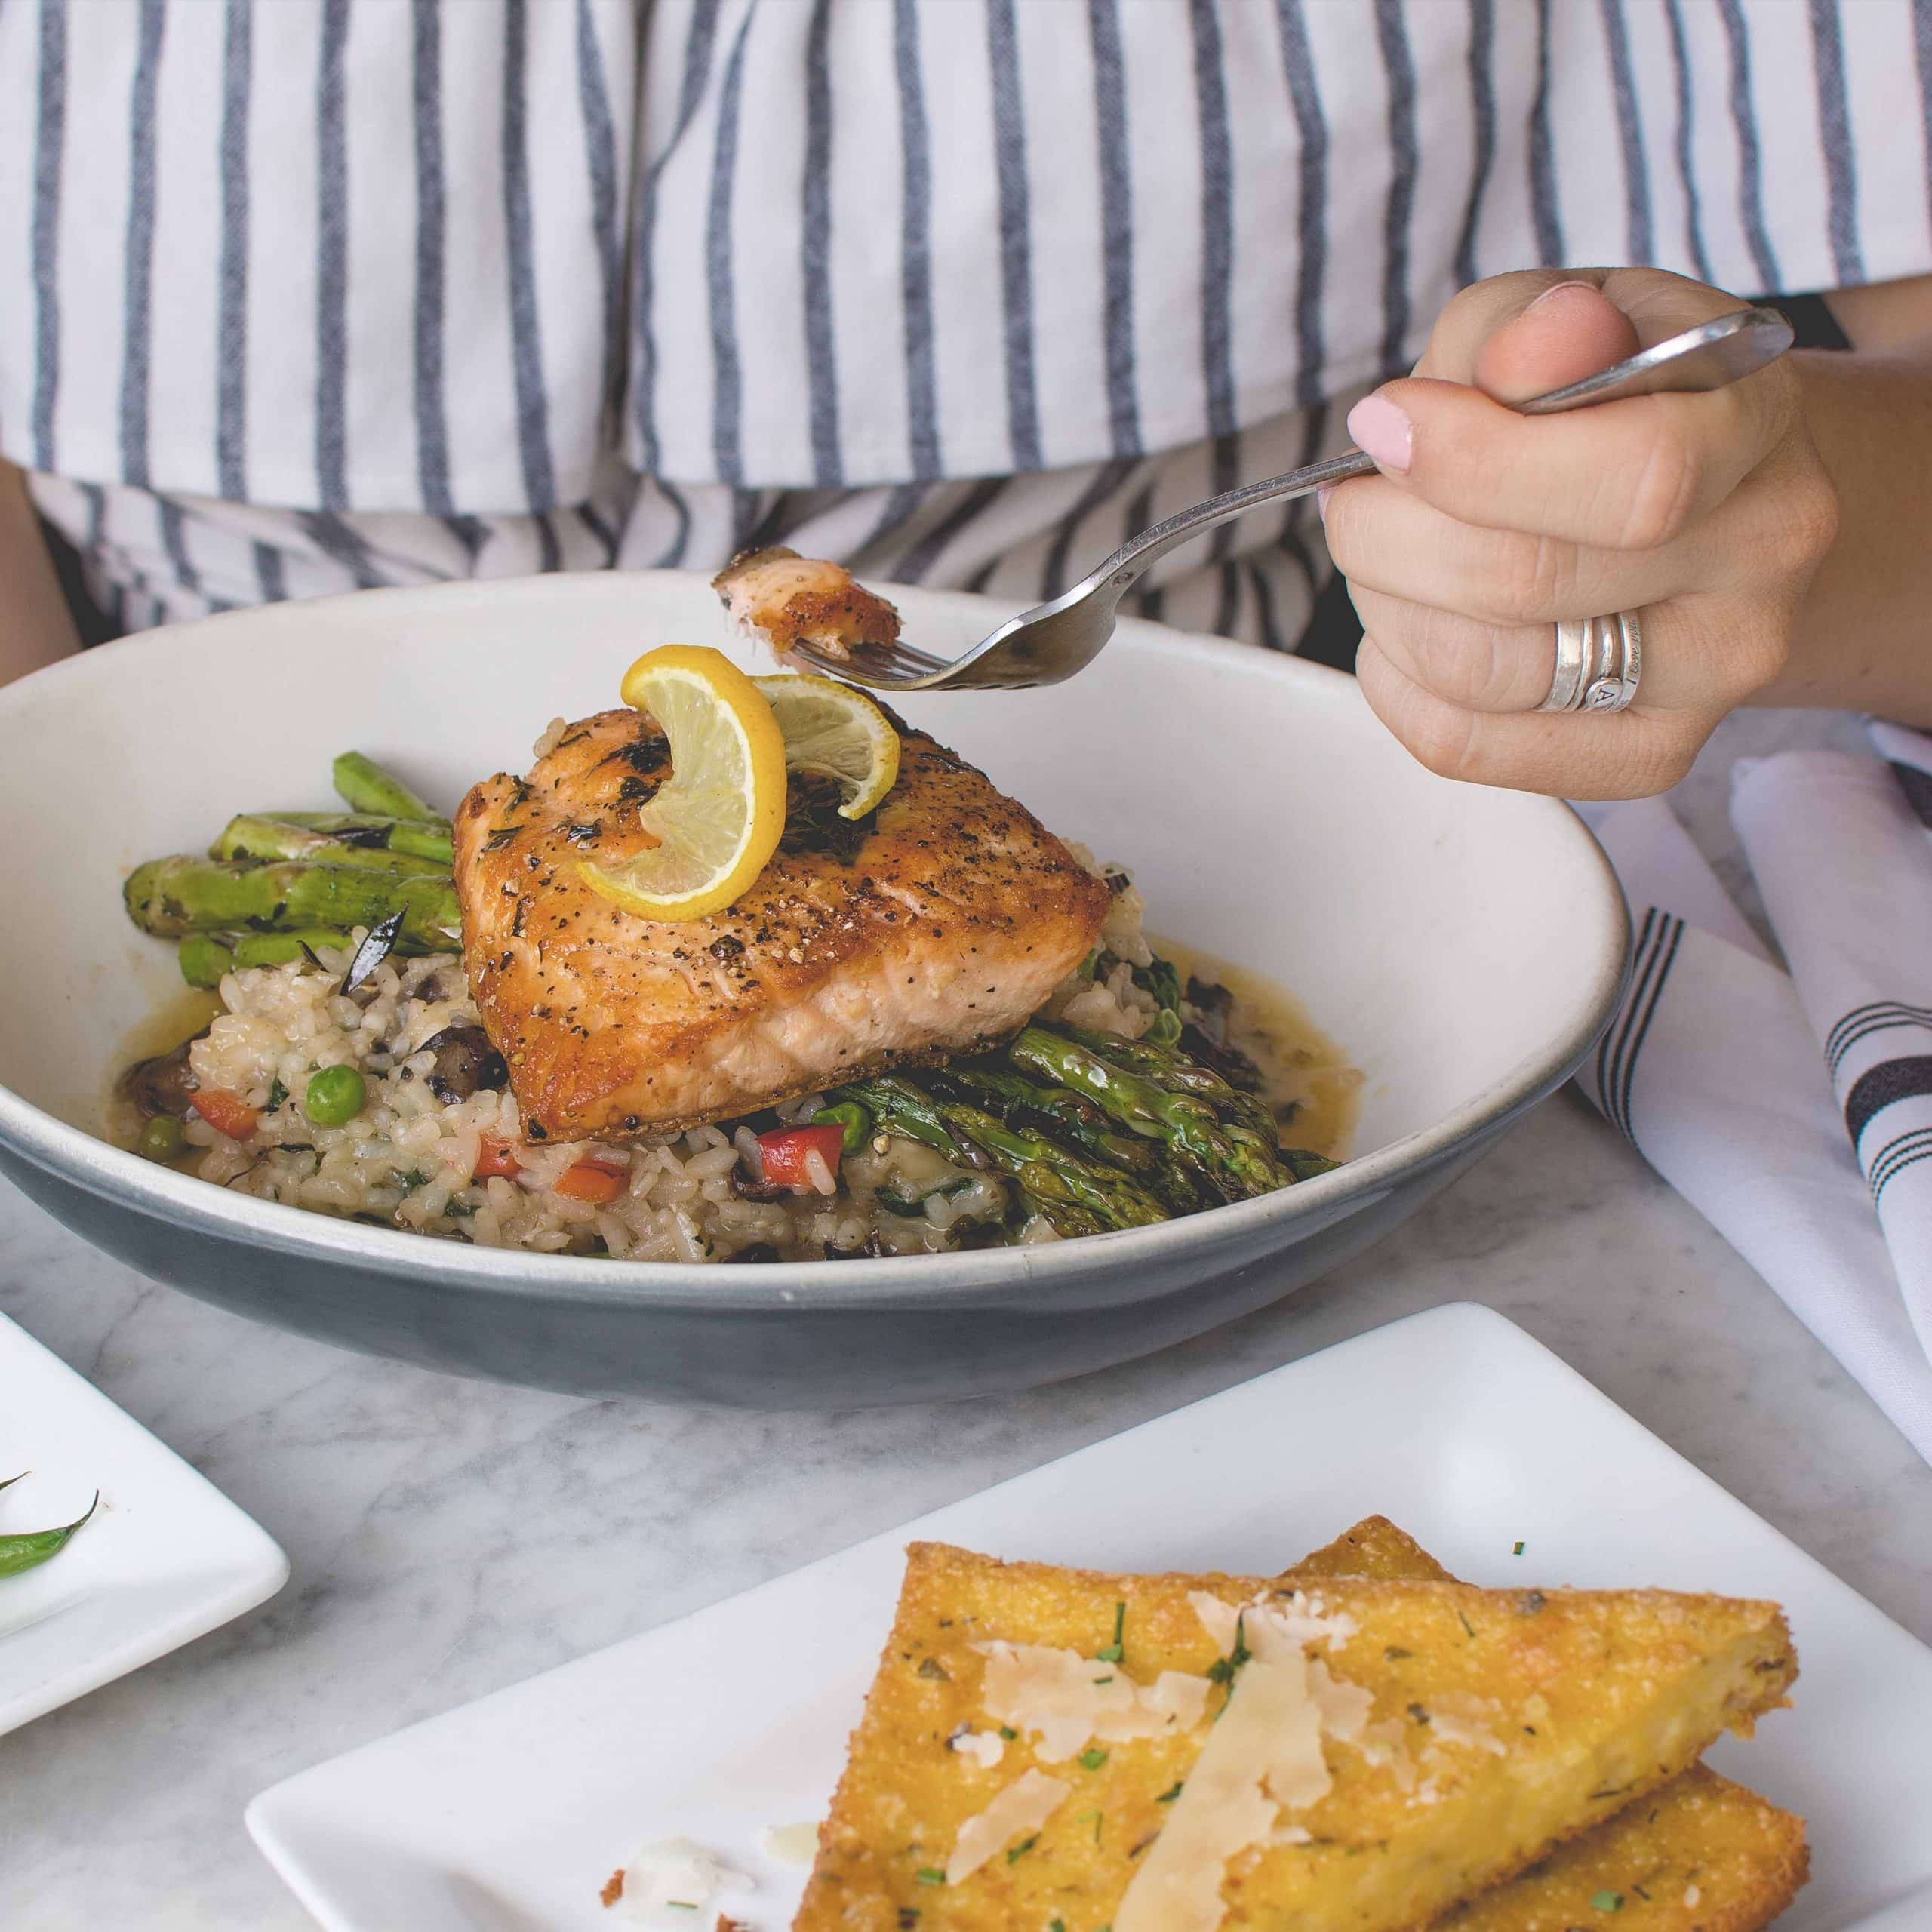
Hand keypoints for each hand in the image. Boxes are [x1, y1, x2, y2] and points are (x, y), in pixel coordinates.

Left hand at [1320, 269, 1839, 798]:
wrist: (1704, 494)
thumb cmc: (1612, 394)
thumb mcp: (1570, 314)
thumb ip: (1532, 327)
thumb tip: (1523, 358)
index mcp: (1754, 424)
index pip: (1634, 475)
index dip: (1476, 459)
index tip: (1386, 425)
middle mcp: (1759, 558)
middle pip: (1528, 582)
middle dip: (1392, 536)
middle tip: (1358, 499)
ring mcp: (1713, 673)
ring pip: (1484, 675)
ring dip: (1387, 607)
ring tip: (1382, 555)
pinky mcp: (1647, 755)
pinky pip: (1465, 744)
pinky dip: (1395, 683)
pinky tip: (1403, 623)